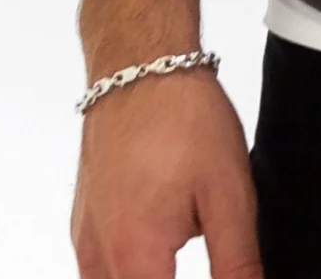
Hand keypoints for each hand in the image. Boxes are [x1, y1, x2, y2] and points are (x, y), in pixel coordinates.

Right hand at [71, 67, 263, 277]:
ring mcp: (85, 239)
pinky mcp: (83, 221)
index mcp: (135, 257)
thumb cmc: (184, 119)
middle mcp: (98, 257)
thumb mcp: (230, 194)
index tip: (222, 273)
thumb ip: (237, 263)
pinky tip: (162, 241)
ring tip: (181, 241)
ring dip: (151, 274)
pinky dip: (132, 269)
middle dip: (164, 278)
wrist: (139, 64)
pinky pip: (100, 271)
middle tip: (205, 247)